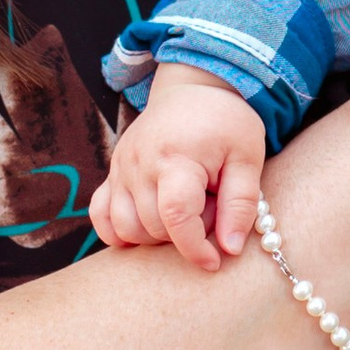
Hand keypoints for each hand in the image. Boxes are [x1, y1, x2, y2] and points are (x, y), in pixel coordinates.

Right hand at [90, 65, 268, 268]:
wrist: (194, 89)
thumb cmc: (226, 123)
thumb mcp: (248, 157)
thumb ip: (241, 204)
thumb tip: (230, 249)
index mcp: (176, 157)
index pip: (176, 216)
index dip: (194, 247)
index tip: (215, 260)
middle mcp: (140, 163)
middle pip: (152, 226)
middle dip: (184, 235)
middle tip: (210, 211)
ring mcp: (122, 168)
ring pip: (126, 228)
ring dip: (155, 236)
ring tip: (185, 211)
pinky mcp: (113, 172)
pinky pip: (101, 215)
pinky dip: (118, 231)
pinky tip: (146, 228)